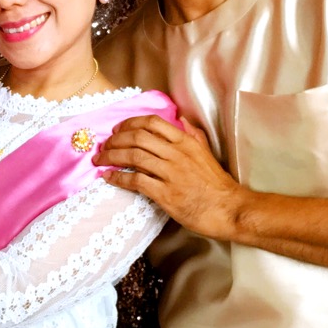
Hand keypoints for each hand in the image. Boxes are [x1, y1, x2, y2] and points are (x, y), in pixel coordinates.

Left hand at [94, 111, 243, 237]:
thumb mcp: (206, 151)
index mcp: (185, 141)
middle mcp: (175, 153)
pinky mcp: (165, 194)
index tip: (118, 129)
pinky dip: (119, 177)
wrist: (227, 209)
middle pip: (138, 137)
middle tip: (104, 145)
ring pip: (134, 156)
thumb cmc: (216, 183)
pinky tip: (109, 177)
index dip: (130, 123)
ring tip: (101, 159)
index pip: (152, 122)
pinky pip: (136, 181)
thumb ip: (193, 133)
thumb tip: (180, 118)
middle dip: (116, 139)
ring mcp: (170, 173)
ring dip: (112, 156)